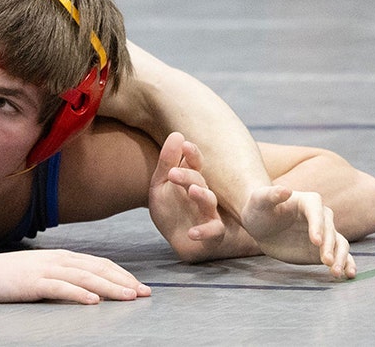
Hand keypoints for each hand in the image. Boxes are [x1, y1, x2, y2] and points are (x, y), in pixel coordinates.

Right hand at [0, 249, 150, 303]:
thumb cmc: (7, 276)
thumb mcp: (39, 271)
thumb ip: (61, 275)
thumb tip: (87, 287)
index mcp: (60, 256)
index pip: (98, 263)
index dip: (121, 274)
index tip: (139, 286)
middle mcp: (56, 260)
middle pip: (97, 268)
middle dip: (124, 281)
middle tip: (145, 293)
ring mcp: (44, 270)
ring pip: (85, 277)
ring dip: (109, 287)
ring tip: (128, 297)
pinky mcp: (32, 283)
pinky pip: (60, 288)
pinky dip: (79, 293)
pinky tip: (93, 301)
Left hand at [148, 132, 229, 261]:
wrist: (179, 241)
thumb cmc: (171, 208)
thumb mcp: (161, 184)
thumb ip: (166, 162)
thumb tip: (176, 134)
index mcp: (192, 179)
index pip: (195, 163)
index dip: (192, 154)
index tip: (185, 145)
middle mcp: (204, 194)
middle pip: (199, 180)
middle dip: (188, 176)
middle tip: (173, 173)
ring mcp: (210, 213)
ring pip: (209, 202)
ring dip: (202, 196)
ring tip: (193, 191)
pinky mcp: (213, 234)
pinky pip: (213, 232)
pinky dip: (204, 232)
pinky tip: (192, 233)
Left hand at [241, 185, 355, 279]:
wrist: (261, 225)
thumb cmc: (259, 209)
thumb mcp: (260, 200)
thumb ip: (271, 195)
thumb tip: (286, 190)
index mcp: (308, 201)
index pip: (317, 212)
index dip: (317, 226)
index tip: (315, 241)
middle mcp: (321, 216)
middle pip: (330, 230)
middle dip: (329, 246)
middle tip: (326, 261)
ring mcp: (325, 233)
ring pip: (340, 244)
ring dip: (341, 257)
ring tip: (335, 272)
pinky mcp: (325, 248)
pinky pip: (341, 255)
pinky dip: (347, 264)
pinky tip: (349, 274)